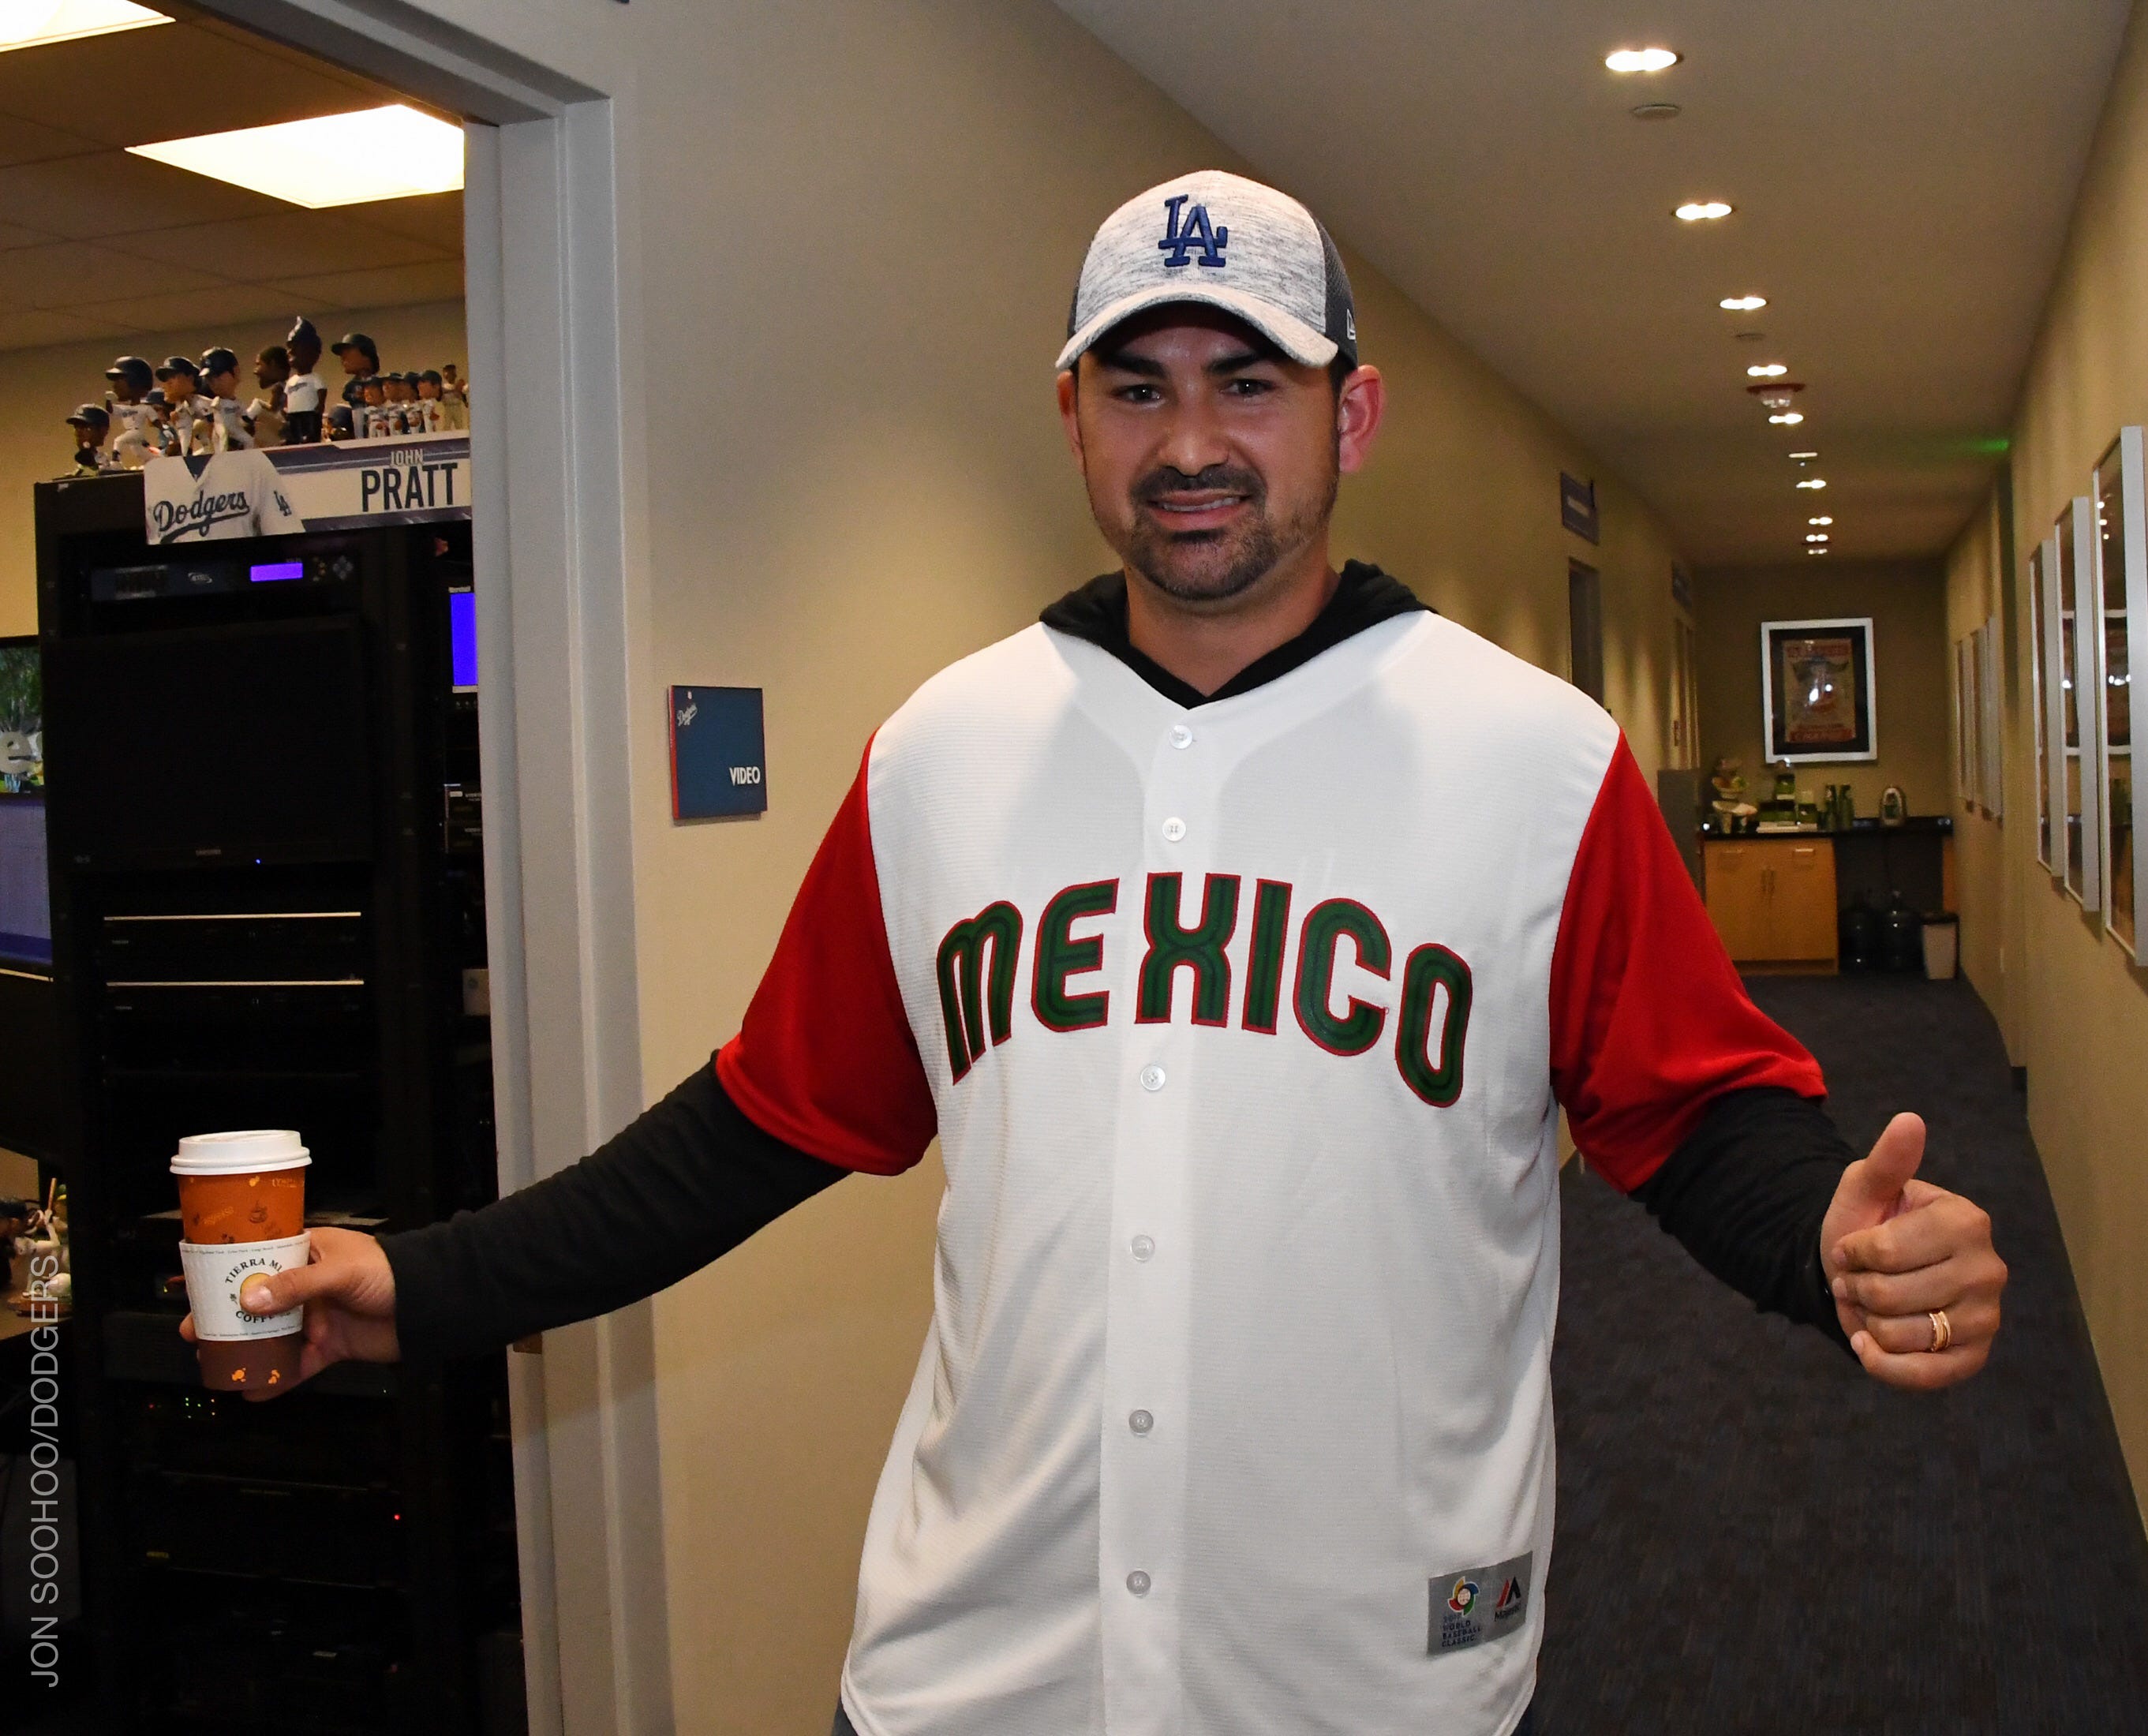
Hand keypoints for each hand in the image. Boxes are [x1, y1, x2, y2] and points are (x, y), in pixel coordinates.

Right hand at [178, 1226, 399, 1400]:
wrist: (432, 1303)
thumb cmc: (391, 1272)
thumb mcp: (341, 1271)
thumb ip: (297, 1286)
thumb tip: (251, 1300)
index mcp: (309, 1254)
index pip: (260, 1258)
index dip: (228, 1272)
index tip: (196, 1286)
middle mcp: (308, 1286)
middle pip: (258, 1301)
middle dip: (227, 1317)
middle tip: (195, 1331)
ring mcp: (318, 1317)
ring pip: (272, 1335)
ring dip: (245, 1349)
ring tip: (214, 1362)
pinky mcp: (330, 1346)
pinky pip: (297, 1364)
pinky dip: (276, 1377)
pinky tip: (253, 1390)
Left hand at [1820, 1112, 2005, 1388]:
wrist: (1863, 1273)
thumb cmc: (1868, 1225)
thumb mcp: (1866, 1188)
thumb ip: (1888, 1161)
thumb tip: (1909, 1120)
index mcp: (1966, 1221)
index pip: (1883, 1251)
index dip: (1851, 1253)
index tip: (1853, 1246)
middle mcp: (1989, 1270)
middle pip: (1889, 1296)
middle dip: (1856, 1289)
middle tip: (1859, 1279)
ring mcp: (1986, 1318)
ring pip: (1900, 1335)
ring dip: (1866, 1322)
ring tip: (1870, 1303)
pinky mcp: (1974, 1358)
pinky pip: (1921, 1376)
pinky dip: (1881, 1363)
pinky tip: (1868, 1344)